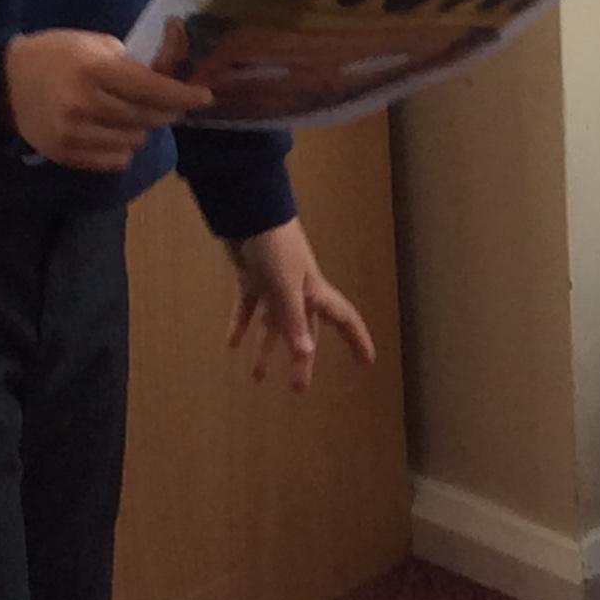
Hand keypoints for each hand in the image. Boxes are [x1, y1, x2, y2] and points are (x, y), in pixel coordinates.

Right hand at [4, 28, 210, 170]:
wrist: (4, 81)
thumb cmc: (55, 54)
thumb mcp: (93, 44)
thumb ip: (130, 63)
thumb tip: (169, 81)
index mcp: (94, 70)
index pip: (152, 88)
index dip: (182, 95)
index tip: (204, 96)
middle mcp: (85, 104)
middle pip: (147, 117)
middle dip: (165, 111)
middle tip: (167, 103)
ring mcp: (74, 132)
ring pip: (134, 140)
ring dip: (141, 128)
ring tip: (127, 114)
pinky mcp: (65, 153)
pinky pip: (115, 159)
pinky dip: (123, 147)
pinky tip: (111, 131)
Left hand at [227, 216, 374, 389]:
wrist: (247, 212)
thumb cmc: (273, 245)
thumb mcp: (284, 286)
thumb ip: (293, 319)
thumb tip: (305, 352)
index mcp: (314, 292)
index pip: (344, 320)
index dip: (357, 340)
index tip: (367, 362)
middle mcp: (298, 293)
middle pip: (305, 332)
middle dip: (302, 360)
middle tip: (298, 387)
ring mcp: (274, 286)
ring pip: (274, 325)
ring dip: (267, 350)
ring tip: (258, 377)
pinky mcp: (252, 279)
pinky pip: (247, 308)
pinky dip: (239, 326)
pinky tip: (232, 345)